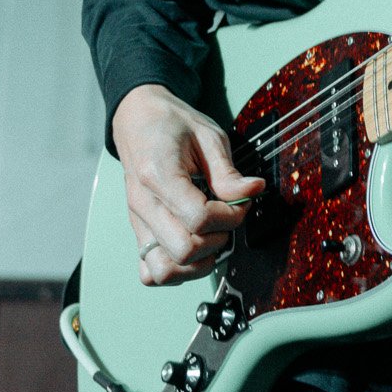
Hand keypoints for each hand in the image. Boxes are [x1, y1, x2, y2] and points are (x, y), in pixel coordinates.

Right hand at [111, 84, 266, 285]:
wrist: (138, 119)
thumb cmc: (172, 124)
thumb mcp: (208, 136)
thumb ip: (228, 172)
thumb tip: (253, 191)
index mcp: (159, 175)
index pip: (199, 219)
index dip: (230, 217)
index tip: (240, 203)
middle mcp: (143, 204)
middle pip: (183, 250)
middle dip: (217, 241)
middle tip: (226, 219)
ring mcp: (137, 222)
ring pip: (164, 271)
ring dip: (197, 263)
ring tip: (211, 236)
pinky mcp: (138, 232)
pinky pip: (150, 272)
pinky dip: (175, 271)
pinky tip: (193, 248)